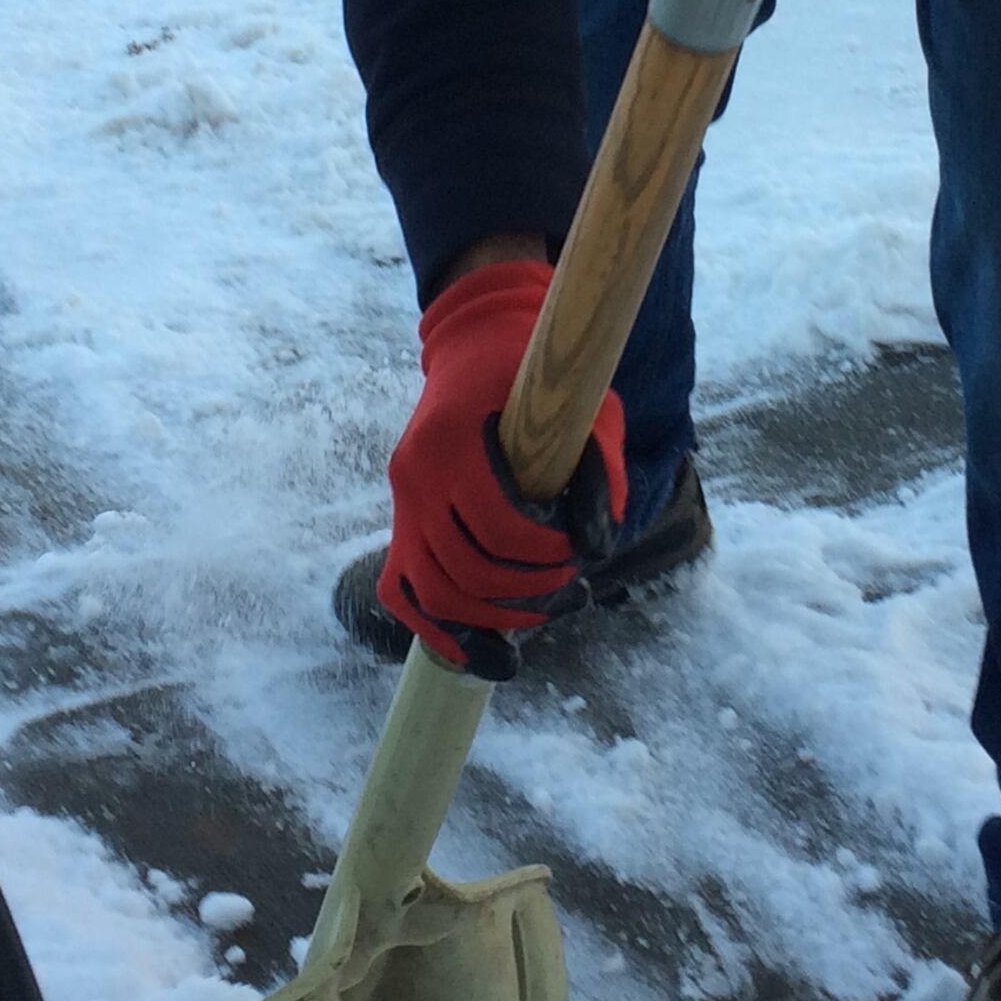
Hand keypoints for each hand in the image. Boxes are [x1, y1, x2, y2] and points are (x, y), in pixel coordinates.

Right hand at [380, 257, 627, 676]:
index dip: (545, 553)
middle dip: (528, 591)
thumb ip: (598, 471)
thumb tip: (597, 544)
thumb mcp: (585, 407)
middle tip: (571, 585)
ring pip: (436, 592)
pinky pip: (406, 594)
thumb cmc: (539, 377)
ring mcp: (402, 503)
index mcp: (452, 440)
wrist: (477, 346)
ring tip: (546, 611)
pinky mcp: (402, 523)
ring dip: (495, 616)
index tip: (579, 552)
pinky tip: (487, 655)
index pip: (497, 526)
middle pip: (466, 570)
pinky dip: (444, 631)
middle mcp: (415, 476)